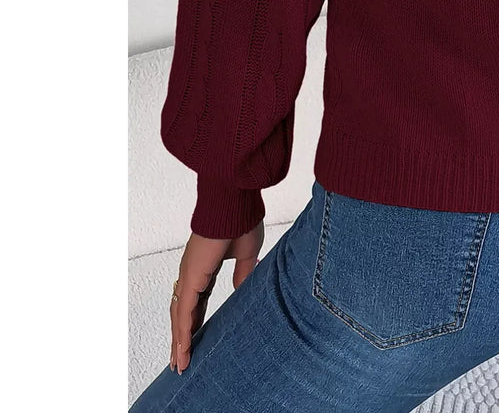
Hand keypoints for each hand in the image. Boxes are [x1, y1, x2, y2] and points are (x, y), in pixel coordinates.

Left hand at [169, 222, 263, 373]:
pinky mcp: (192, 278)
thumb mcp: (247, 253)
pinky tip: (184, 350)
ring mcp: (189, 276)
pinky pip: (184, 313)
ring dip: (179, 342)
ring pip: (180, 318)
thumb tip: (240, 291)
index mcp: (205, 267)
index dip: (195, 322)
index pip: (197, 301)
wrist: (235, 205)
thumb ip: (243, 274)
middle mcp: (192, 273)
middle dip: (182, 338)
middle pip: (183, 314)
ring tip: (181, 364)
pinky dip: (183, 334)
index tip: (195, 339)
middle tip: (181, 360)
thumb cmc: (242, 220)